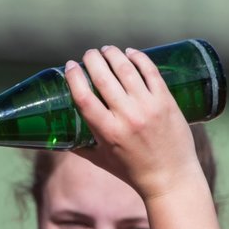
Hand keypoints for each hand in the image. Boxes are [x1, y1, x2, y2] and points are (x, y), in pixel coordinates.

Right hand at [64, 46, 203, 200]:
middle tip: (89, 54)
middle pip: (103, 77)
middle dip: (92, 60)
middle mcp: (127, 117)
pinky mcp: (166, 101)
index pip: (84, 96)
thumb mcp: (100, 160)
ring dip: (113, 54)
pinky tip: (130, 53)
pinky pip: (151, 72)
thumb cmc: (132, 171)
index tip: (70, 66)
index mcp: (107, 132)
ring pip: (126, 70)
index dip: (74, 77)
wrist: (170, 178)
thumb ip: (79, 147)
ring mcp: (148, 107)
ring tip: (107, 50)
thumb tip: (59, 138)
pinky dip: (139, 58)